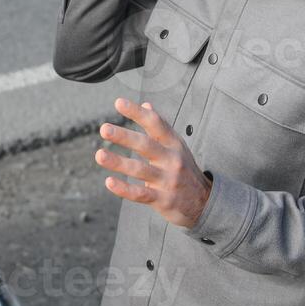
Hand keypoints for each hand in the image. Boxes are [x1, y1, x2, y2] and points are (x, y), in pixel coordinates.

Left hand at [95, 98, 211, 227]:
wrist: (204, 202)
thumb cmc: (184, 170)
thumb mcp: (176, 146)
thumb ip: (160, 127)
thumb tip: (146, 105)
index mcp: (174, 144)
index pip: (155, 124)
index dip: (137, 113)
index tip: (118, 103)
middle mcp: (172, 160)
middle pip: (146, 145)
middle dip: (124, 136)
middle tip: (104, 129)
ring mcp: (168, 180)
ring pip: (140, 170)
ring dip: (118, 162)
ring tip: (99, 155)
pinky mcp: (163, 200)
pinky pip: (141, 194)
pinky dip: (124, 189)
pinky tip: (109, 182)